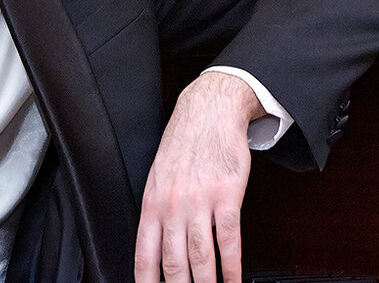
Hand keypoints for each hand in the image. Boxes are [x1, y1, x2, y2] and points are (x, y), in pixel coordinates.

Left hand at [135, 71, 263, 281]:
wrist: (209, 112)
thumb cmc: (184, 143)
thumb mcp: (158, 176)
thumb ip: (158, 211)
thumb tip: (158, 246)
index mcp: (152, 204)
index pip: (145, 255)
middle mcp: (172, 206)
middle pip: (174, 263)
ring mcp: (200, 202)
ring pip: (201, 257)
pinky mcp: (227, 196)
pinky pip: (229, 240)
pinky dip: (232, 266)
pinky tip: (233, 280)